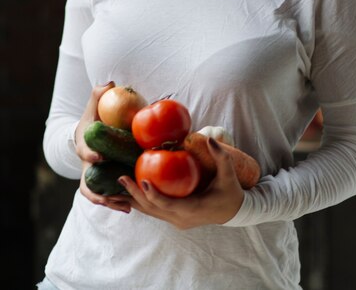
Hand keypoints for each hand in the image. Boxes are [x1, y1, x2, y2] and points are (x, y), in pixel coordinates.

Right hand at [76, 81, 132, 213]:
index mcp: (83, 147)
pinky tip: (130, 207)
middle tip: (114, 192)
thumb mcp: (93, 106)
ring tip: (126, 207)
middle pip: (87, 183)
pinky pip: (106, 196)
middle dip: (99, 191)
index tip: (100, 157)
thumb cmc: (93, 120)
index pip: (84, 153)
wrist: (88, 136)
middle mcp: (86, 166)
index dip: (91, 155)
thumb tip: (109, 83)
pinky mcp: (102, 183)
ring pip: (96, 195)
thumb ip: (99, 94)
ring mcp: (93, 177)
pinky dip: (115, 203)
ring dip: (109, 202)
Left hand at [118, 137, 244, 228]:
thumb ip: (221, 156)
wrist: (233, 212)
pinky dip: (141, 201)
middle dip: (135, 194)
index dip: (154, 195)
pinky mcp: (174, 218)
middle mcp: (181, 218)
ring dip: (134, 199)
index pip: (169, 205)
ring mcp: (177, 220)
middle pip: (153, 209)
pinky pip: (154, 211)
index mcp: (193, 209)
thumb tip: (210, 138)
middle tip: (121, 178)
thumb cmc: (230, 191)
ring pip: (151, 212)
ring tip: (118, 185)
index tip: (143, 180)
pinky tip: (129, 190)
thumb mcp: (229, 174)